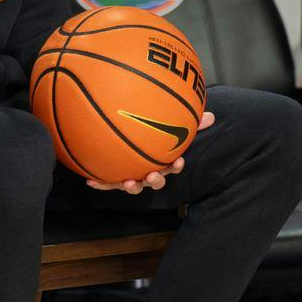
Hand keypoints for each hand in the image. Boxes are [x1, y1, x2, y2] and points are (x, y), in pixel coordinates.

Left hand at [87, 111, 213, 191]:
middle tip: (153, 175)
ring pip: (133, 185)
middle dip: (156, 180)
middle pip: (155, 181)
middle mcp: (149, 171)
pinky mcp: (115, 177)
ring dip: (131, 186)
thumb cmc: (156, 133)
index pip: (173, 165)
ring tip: (128, 183)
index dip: (176, 165)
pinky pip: (108, 182)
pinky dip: (100, 184)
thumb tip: (212, 115)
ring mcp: (133, 175)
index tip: (178, 161)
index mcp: (163, 161)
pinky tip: (89, 180)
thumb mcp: (172, 126)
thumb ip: (189, 123)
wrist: (128, 137)